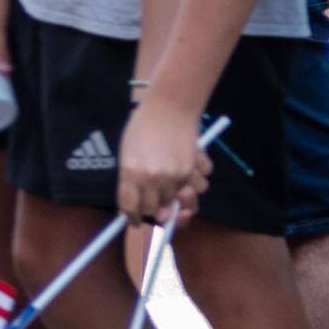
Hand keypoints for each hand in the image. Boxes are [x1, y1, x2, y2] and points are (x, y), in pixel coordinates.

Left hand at [118, 99, 212, 225]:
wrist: (168, 106)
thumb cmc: (142, 128)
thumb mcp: (127, 154)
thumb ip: (131, 180)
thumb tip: (141, 204)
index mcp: (132, 173)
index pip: (131, 207)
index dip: (133, 218)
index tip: (135, 222)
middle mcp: (155, 177)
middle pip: (157, 210)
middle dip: (156, 211)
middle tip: (158, 206)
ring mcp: (177, 173)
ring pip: (184, 201)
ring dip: (182, 199)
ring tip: (179, 189)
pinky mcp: (195, 166)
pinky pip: (201, 184)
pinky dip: (198, 180)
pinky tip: (192, 170)